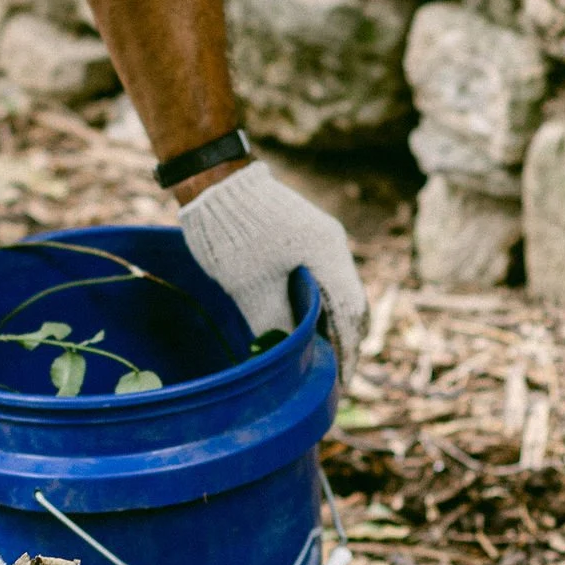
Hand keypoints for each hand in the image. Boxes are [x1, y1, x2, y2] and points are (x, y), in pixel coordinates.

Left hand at [178, 160, 368, 385]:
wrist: (214, 181)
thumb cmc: (231, 233)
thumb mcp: (251, 288)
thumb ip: (274, 325)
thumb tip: (285, 359)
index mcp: (328, 254)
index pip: (350, 313)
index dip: (347, 352)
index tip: (340, 383)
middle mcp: (332, 244)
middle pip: (350, 304)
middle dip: (343, 341)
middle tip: (330, 376)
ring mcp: (320, 237)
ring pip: (336, 291)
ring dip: (330, 323)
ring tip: (317, 357)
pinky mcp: (305, 235)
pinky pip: (322, 277)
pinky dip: (318, 305)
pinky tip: (304, 324)